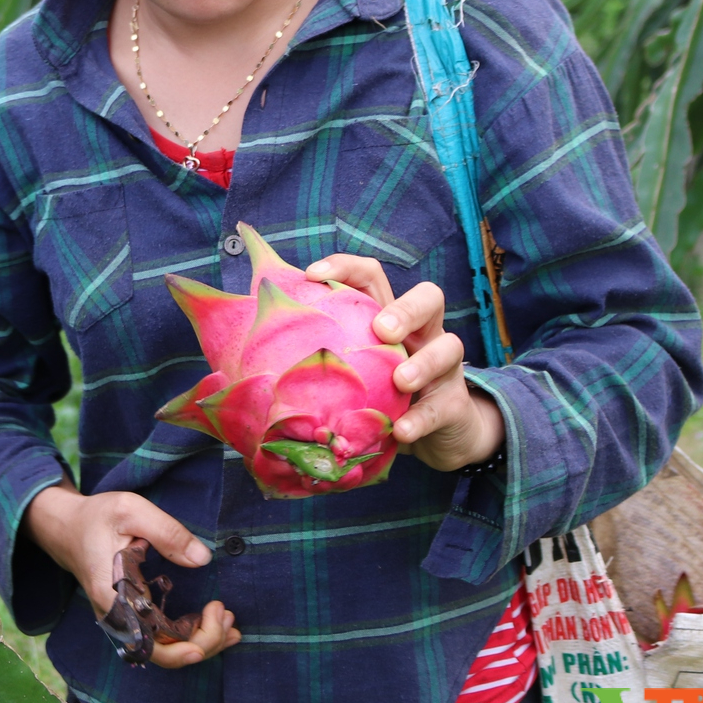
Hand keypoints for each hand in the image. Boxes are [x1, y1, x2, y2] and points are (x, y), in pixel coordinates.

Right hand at [24, 485, 240, 667]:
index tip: (214, 621)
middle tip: (226, 611)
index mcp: (113, 597)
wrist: (68, 529)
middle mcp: (117, 618)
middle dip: (203, 641)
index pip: (149, 643)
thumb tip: (202, 559)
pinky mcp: (133, 617)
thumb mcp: (131, 510)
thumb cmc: (97, 518)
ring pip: (165, 651)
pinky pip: (162, 639)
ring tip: (230, 622)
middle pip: (163, 654)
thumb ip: (167, 532)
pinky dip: (191, 636)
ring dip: (201, 642)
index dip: (183, 648)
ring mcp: (124, 621)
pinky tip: (215, 624)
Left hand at [305, 254, 505, 471]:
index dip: (346, 267)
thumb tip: (247, 355)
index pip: (372, 277)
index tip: (313, 275)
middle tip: (381, 329)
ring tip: (400, 380)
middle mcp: (423, 334)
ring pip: (449, 347)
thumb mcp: (353, 371)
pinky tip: (400, 430)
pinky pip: (442, 407)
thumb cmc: (381, 396)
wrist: (439, 435)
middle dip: (404, 309)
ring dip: (422, 363)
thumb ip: (317, 358)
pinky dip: (421, 418)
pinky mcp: (455, 404)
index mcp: (390, 317)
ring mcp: (445, 368)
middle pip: (428, 298)